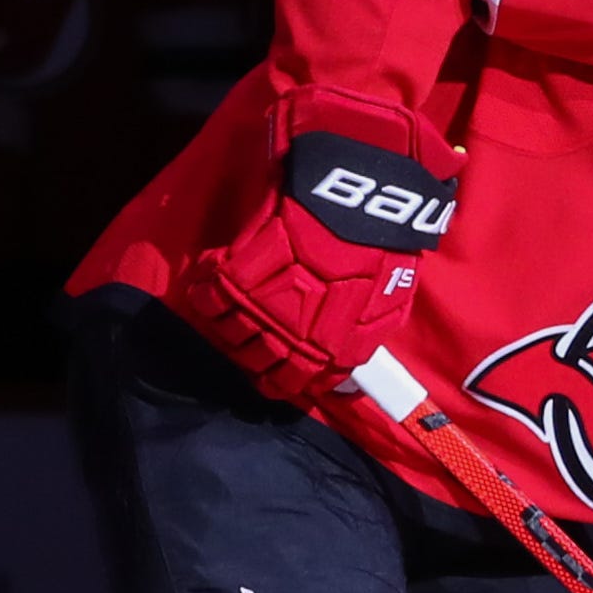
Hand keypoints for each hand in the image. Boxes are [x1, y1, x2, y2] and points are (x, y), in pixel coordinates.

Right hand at [172, 182, 421, 406]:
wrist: (361, 210)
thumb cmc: (383, 256)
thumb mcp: (387, 309)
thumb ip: (360, 340)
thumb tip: (341, 369)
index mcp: (330, 353)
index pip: (289, 383)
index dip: (277, 378)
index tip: (272, 369)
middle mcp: (291, 340)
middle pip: (253, 362)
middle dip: (251, 352)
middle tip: (251, 335)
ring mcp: (262, 310)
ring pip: (229, 334)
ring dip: (228, 323)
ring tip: (235, 308)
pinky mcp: (237, 279)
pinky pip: (208, 298)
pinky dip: (204, 292)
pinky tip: (212, 281)